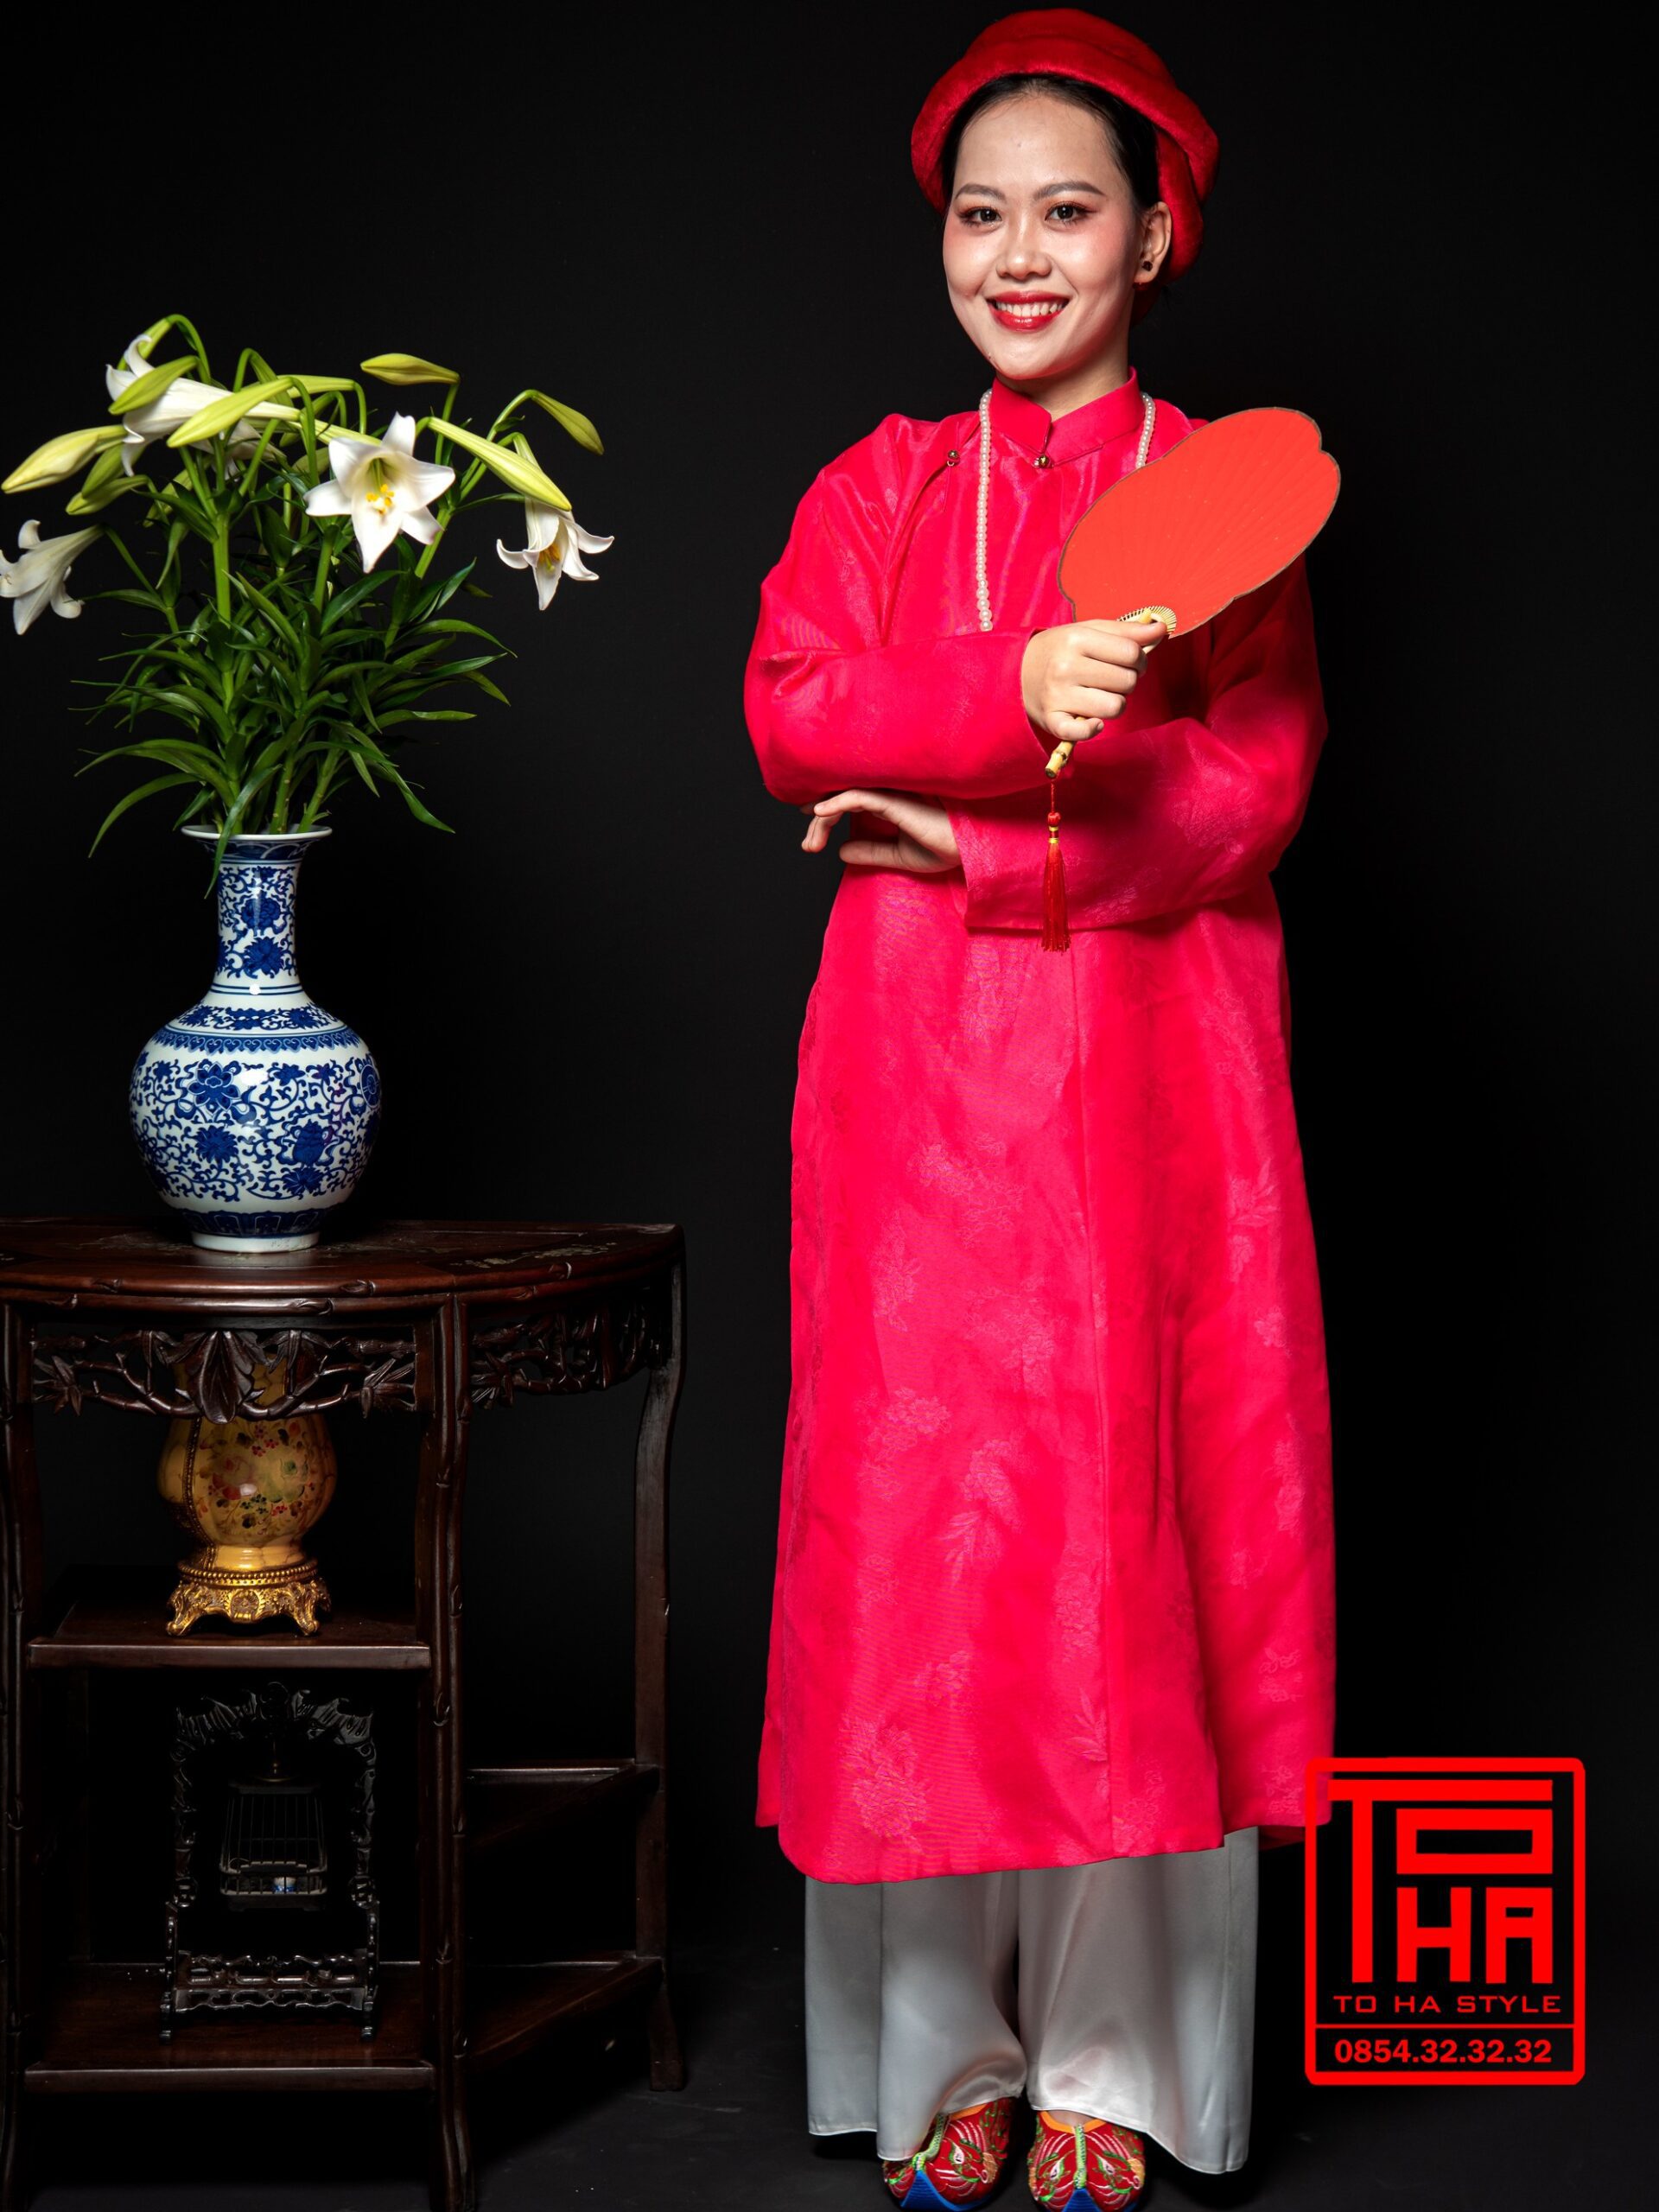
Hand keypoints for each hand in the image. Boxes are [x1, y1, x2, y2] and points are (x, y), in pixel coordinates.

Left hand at [799, 788, 960, 871]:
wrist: (968, 848)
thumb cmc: (943, 847)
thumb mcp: (899, 855)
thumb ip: (870, 852)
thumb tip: (839, 850)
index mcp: (886, 804)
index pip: (845, 805)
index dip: (823, 819)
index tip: (810, 841)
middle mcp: (885, 795)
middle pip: (839, 799)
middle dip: (817, 822)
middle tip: (807, 847)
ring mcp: (889, 795)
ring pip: (844, 798)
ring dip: (822, 819)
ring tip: (811, 843)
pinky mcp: (895, 800)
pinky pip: (858, 796)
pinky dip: (836, 803)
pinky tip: (819, 815)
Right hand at [1020, 616, 1166, 746]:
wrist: (1015, 673)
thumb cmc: (1059, 650)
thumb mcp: (1088, 631)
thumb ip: (1126, 630)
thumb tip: (1162, 629)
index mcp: (1077, 638)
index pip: (1132, 652)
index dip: (1140, 659)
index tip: (1131, 663)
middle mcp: (1066, 666)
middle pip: (1128, 681)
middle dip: (1127, 681)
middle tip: (1112, 680)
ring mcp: (1058, 695)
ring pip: (1116, 707)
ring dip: (1115, 704)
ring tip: (1100, 696)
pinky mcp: (1053, 721)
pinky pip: (1088, 731)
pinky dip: (1094, 728)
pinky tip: (1091, 719)